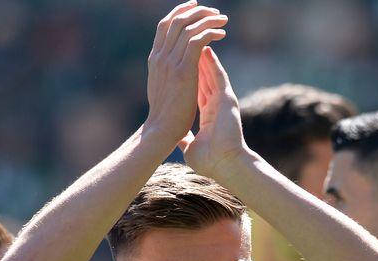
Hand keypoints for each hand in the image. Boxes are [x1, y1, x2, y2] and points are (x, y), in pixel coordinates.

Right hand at [143, 2, 227, 145]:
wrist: (161, 131)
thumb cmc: (164, 117)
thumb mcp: (160, 90)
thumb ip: (165, 74)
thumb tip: (173, 68)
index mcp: (155, 60)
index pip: (165, 25)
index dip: (180, 12)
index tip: (195, 7)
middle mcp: (161, 57)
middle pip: (177, 21)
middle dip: (198, 11)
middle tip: (215, 12)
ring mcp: (170, 63)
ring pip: (189, 27)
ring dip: (209, 20)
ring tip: (223, 21)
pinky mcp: (183, 71)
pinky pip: (197, 41)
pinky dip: (210, 33)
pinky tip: (221, 35)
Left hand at [179, 47, 249, 181]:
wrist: (226, 165)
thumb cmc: (211, 162)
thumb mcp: (191, 149)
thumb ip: (185, 140)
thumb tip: (176, 140)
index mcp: (208, 116)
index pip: (196, 92)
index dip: (188, 79)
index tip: (179, 67)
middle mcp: (216, 106)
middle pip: (203, 79)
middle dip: (194, 63)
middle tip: (185, 47)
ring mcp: (223, 101)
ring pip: (211, 74)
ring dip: (202, 58)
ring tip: (195, 41)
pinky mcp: (227, 99)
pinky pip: (219, 76)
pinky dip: (213, 62)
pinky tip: (206, 49)